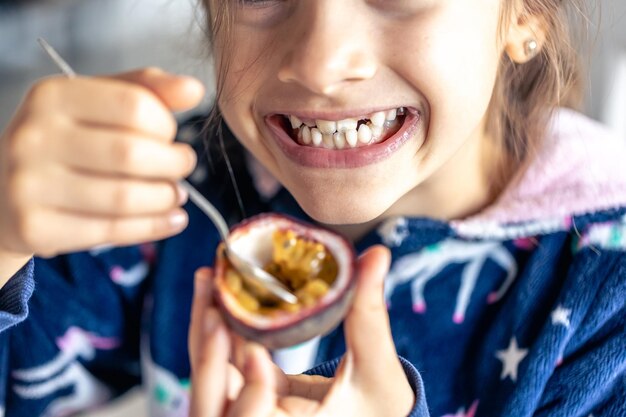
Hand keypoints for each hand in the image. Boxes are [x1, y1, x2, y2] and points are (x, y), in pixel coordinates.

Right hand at [0, 68, 202, 260]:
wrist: (4, 191)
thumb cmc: (65, 141)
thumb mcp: (97, 103)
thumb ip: (146, 90)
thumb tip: (193, 89)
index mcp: (53, 96)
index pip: (133, 106)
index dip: (166, 125)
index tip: (170, 135)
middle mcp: (34, 137)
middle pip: (131, 154)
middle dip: (173, 164)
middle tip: (182, 167)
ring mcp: (30, 185)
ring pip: (125, 198)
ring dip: (165, 198)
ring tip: (176, 194)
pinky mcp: (36, 227)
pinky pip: (111, 231)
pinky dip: (154, 227)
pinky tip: (173, 219)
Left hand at [188, 245, 414, 416]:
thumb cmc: (382, 412)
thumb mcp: (378, 372)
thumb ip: (369, 316)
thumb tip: (376, 256)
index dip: (248, 392)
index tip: (255, 354)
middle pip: (213, 399)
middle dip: (207, 350)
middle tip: (213, 299)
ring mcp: (251, 411)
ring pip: (211, 379)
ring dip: (206, 333)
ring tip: (208, 282)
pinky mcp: (252, 393)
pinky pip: (225, 364)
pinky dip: (220, 332)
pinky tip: (222, 293)